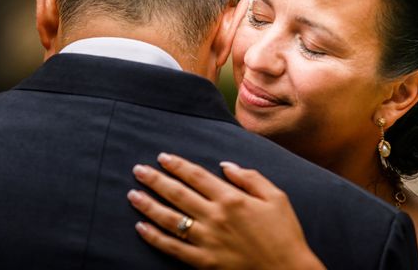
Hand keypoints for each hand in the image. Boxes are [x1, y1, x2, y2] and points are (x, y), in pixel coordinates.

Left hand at [127, 153, 325, 269]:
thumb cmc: (285, 234)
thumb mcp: (276, 197)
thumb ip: (251, 178)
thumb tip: (225, 165)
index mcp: (232, 198)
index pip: (197, 176)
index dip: (178, 165)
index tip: (163, 157)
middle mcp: (215, 217)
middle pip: (178, 193)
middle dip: (155, 179)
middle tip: (138, 169)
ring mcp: (207, 240)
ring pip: (170, 218)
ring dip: (148, 205)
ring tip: (133, 194)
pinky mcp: (203, 262)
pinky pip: (172, 248)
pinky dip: (154, 237)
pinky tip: (140, 227)